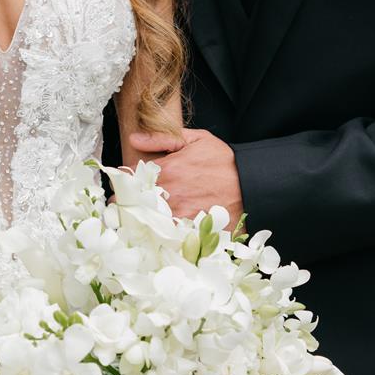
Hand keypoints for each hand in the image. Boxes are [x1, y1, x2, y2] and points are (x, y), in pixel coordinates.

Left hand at [127, 127, 244, 225]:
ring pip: (145, 221)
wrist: (252, 185)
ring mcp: (179, 213)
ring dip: (140, 220)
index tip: (122, 186)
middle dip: (127, 203)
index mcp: (167, 169)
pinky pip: (165, 236)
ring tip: (138, 220)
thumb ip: (162, 138)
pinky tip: (157, 232)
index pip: (129, 178)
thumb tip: (134, 139)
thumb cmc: (225, 162)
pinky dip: (158, 235)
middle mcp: (169, 193)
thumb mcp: (197, 140)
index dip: (122, 183)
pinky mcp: (189, 230)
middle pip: (133, 202)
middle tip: (126, 206)